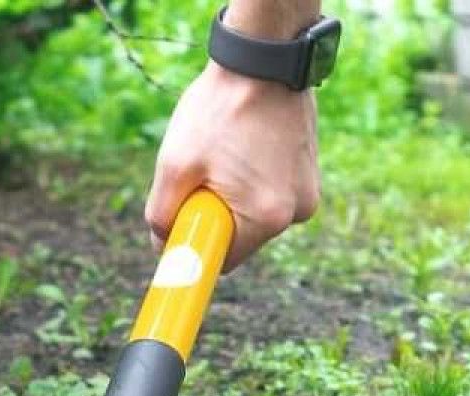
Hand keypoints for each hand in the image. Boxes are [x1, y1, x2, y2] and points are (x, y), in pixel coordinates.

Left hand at [145, 61, 319, 270]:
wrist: (263, 59)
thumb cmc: (219, 110)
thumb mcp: (175, 164)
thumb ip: (162, 213)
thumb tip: (160, 244)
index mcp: (267, 217)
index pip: (224, 261)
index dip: (197, 248)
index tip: (180, 231)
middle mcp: (296, 212)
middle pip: (240, 237)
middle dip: (213, 216)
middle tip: (198, 179)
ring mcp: (307, 191)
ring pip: (254, 213)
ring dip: (231, 196)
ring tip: (222, 155)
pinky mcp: (309, 173)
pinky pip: (270, 192)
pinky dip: (250, 180)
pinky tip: (241, 148)